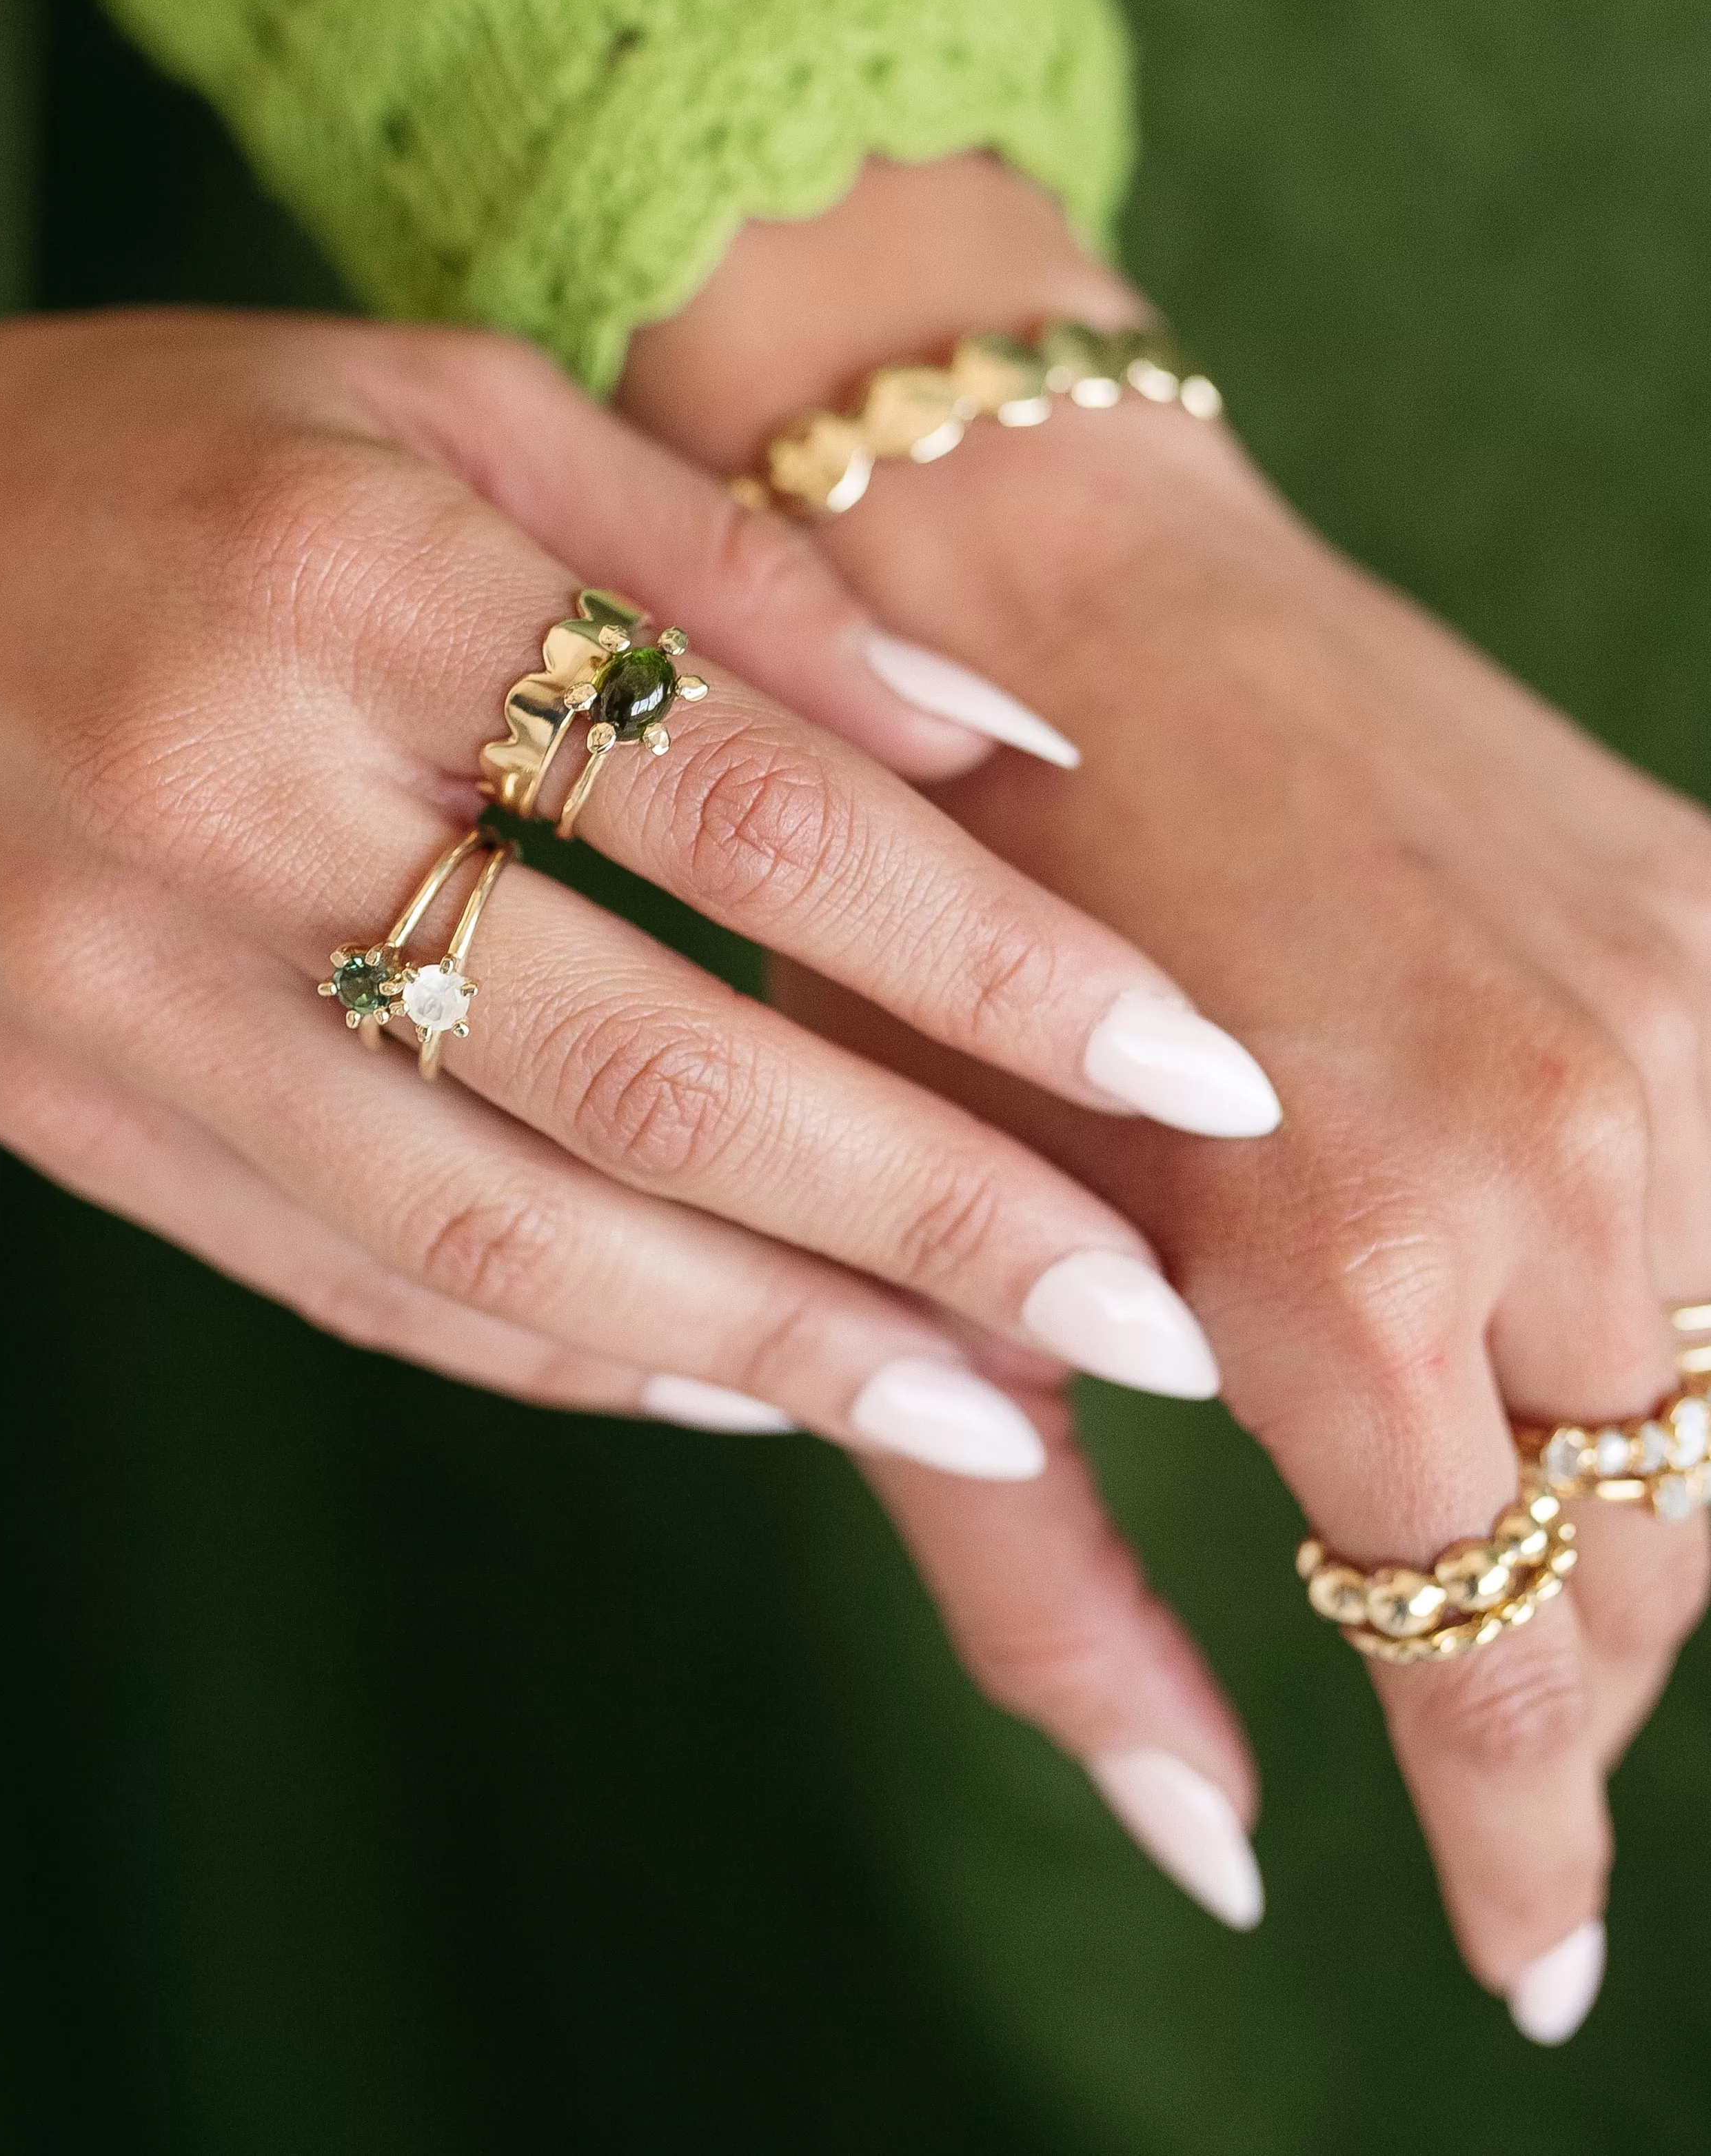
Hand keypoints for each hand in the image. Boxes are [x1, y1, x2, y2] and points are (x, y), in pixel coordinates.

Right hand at [0, 250, 1277, 1500]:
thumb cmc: (140, 447)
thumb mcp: (433, 406)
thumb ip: (724, 568)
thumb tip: (1014, 759)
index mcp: (348, 579)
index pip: (744, 814)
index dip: (996, 967)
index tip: (1195, 1085)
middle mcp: (221, 806)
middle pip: (645, 1080)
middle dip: (932, 1225)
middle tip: (1153, 1332)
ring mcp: (119, 997)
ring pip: (502, 1239)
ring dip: (775, 1346)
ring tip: (990, 1413)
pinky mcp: (65, 1120)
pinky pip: (359, 1281)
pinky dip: (575, 1355)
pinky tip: (741, 1380)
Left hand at [625, 154, 1710, 2030]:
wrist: (1047, 594)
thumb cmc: (923, 922)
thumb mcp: (932, 1245)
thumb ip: (1040, 1562)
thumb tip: (1197, 1850)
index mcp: (1349, 1261)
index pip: (1493, 1655)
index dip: (1514, 1840)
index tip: (1515, 1962)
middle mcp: (1568, 1153)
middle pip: (1648, 1562)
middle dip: (1557, 1680)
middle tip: (1474, 1729)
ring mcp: (1673, 1025)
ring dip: (1636, 1519)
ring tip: (1513, 1551)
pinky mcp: (1710, 918)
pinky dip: (1697, 1336)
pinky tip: (1590, 1345)